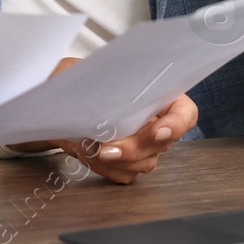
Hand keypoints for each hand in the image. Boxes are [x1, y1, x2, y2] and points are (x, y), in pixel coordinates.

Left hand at [10, 58, 199, 183]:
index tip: (158, 131)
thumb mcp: (83, 69)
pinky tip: (87, 153)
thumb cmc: (77, 83)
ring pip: (143, 163)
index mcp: (157, 94)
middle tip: (106, 147)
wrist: (58, 106)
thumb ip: (92, 79)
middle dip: (133, 148)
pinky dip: (104, 168)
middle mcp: (155, 122)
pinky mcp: (126, 163)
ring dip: (116, 160)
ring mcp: (143, 146)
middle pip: (161, 144)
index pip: (184, 112)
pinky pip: (123, 174)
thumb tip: (92, 92)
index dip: (177, 124)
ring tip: (88, 147)